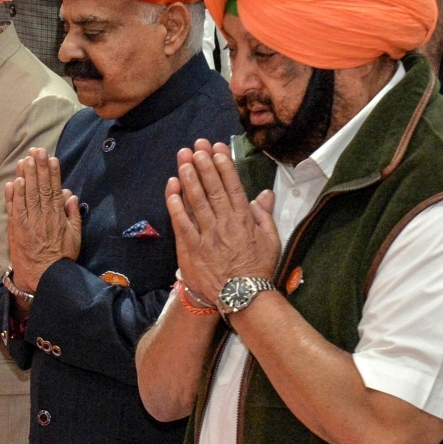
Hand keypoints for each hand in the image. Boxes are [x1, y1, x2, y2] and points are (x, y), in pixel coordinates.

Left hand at [5, 148, 81, 294]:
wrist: (45, 277)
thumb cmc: (61, 258)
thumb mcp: (75, 237)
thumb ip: (73, 215)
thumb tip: (71, 196)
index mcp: (58, 217)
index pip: (55, 189)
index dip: (52, 173)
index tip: (51, 158)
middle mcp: (43, 216)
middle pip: (40, 188)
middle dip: (38, 168)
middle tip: (36, 150)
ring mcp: (29, 222)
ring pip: (27, 195)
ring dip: (26, 176)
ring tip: (25, 160)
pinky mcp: (16, 229)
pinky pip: (15, 209)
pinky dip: (14, 195)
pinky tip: (14, 182)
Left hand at [165, 145, 280, 305]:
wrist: (243, 296)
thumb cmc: (258, 268)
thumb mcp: (271, 240)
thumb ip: (264, 214)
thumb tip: (265, 193)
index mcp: (244, 219)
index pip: (233, 187)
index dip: (224, 166)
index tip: (217, 149)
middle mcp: (225, 223)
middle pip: (212, 189)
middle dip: (204, 165)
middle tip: (197, 147)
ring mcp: (207, 235)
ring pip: (196, 201)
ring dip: (189, 179)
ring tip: (183, 160)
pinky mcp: (192, 247)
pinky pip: (182, 222)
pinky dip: (176, 205)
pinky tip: (171, 188)